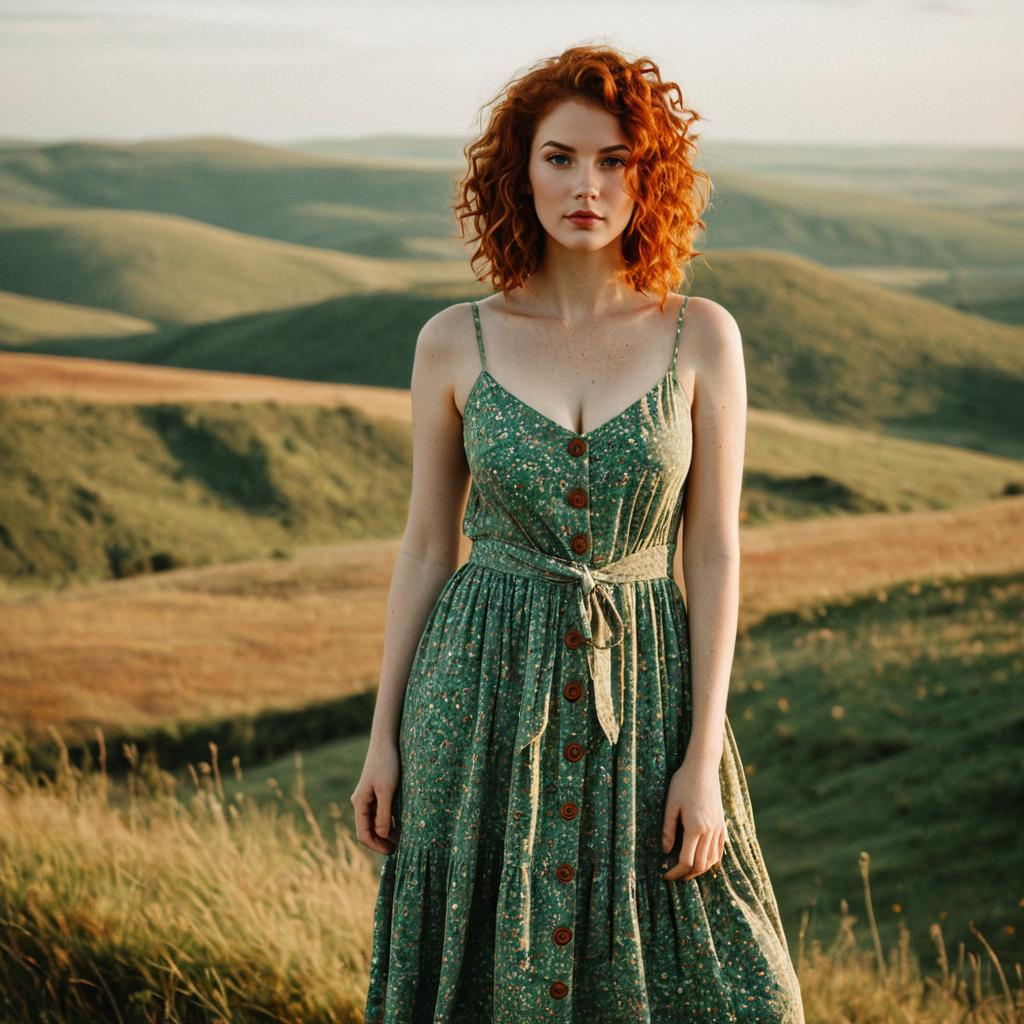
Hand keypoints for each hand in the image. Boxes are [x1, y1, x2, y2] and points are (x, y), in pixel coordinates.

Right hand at [350, 740, 400, 853]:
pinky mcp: (376, 792)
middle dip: (382, 841)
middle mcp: (361, 802)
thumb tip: (382, 835)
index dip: (376, 846)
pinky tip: (401, 824)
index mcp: (360, 803)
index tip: (392, 852)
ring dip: (386, 832)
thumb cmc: (387, 764)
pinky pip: (380, 812)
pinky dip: (389, 821)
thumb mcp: (387, 790)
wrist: (386, 741)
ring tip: (403, 838)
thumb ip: (383, 813)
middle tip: (399, 848)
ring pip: (374, 822)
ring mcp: (368, 797)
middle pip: (368, 830)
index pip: (363, 834)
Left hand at [660, 753, 726, 881]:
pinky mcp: (722, 824)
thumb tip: (665, 851)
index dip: (675, 872)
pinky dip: (712, 860)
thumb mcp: (671, 805)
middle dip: (687, 875)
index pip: (687, 861)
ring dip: (700, 869)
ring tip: (686, 871)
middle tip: (674, 877)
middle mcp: (710, 831)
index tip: (665, 875)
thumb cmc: (683, 783)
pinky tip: (703, 860)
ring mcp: (718, 828)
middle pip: (701, 864)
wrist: (703, 768)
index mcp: (695, 827)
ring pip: (712, 860)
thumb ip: (668, 830)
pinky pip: (720, 850)